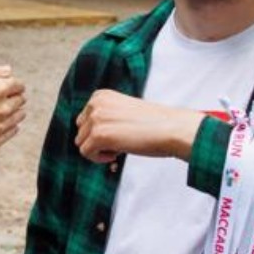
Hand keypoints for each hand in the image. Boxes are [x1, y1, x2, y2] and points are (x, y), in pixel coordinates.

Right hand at [0, 65, 25, 155]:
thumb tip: (9, 71)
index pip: (19, 85)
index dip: (10, 84)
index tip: (2, 86)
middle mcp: (3, 109)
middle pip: (20, 101)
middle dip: (12, 97)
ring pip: (18, 117)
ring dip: (12, 112)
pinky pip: (10, 133)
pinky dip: (7, 127)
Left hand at [74, 89, 203, 163]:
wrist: (172, 128)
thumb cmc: (152, 123)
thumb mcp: (122, 111)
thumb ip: (103, 117)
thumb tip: (85, 137)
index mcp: (101, 95)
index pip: (84, 120)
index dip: (99, 132)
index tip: (118, 134)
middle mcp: (95, 103)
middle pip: (80, 131)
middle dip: (96, 141)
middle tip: (119, 143)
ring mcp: (96, 118)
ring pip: (81, 143)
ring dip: (99, 150)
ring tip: (120, 147)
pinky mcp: (98, 135)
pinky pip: (86, 153)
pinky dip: (99, 158)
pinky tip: (117, 154)